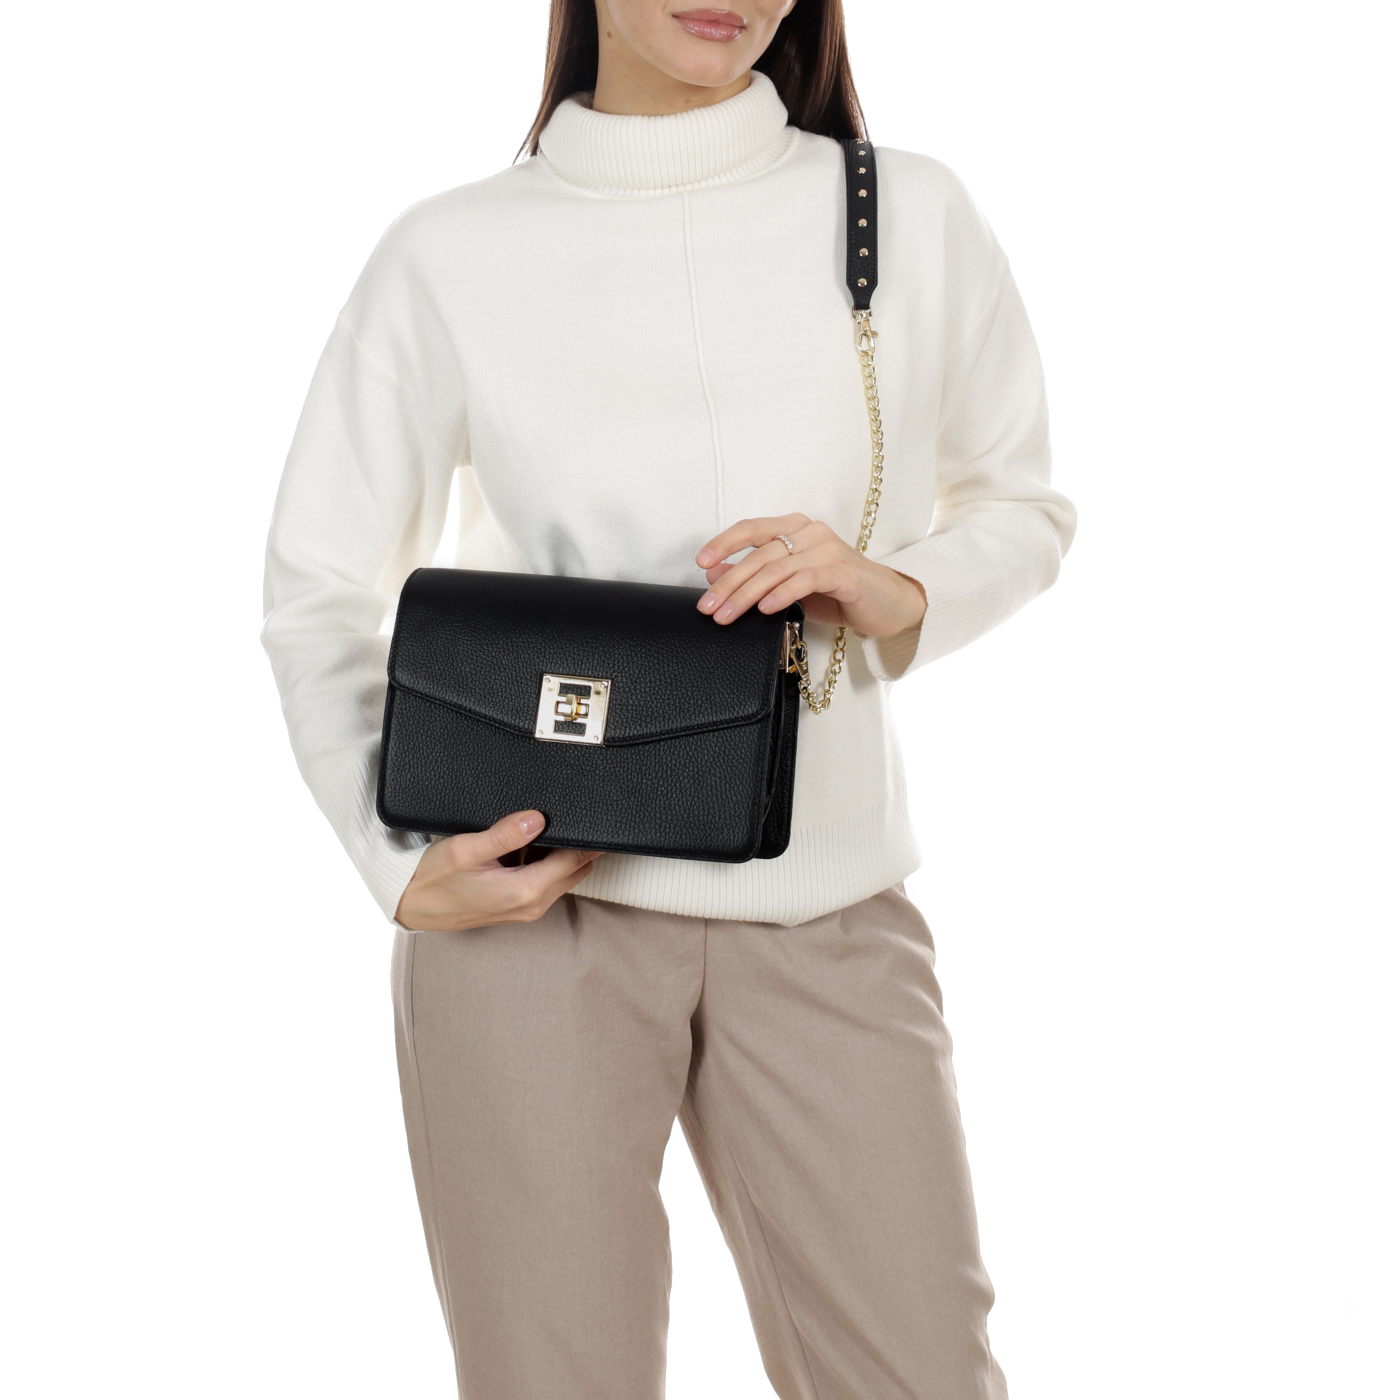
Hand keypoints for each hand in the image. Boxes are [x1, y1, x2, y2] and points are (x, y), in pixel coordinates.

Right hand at [394, 810, 598, 931]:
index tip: (593, 817)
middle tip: (564, 817)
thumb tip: (538, 818)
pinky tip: (524, 846)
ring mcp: (528, 908)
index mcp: (525, 891)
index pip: (576, 860)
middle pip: (577, 868)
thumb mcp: (465, 850)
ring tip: (536, 831)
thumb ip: (504, 834)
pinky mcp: (520, 907)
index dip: (589, 838)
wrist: (412, 906)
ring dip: (560, 854)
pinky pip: (547, 881)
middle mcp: (533, 905)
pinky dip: (545, 863)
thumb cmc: (433, 880)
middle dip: (577, 844)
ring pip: (564, 875)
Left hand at [695, 514, 926, 637]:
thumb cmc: (836, 593)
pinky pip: (805, 580)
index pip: (752, 529)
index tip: (701, 563)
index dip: (724, 544)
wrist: (886, 605)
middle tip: (708, 607)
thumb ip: (756, 577)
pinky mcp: (844, 572)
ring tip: (728, 615)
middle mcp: (810, 532)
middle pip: (760, 554)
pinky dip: (782, 594)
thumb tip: (715, 576)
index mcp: (795, 528)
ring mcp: (828, 550)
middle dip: (729, 582)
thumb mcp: (789, 585)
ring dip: (747, 594)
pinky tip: (765, 609)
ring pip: (777, 568)